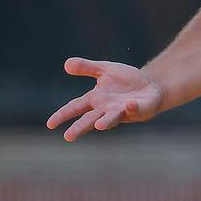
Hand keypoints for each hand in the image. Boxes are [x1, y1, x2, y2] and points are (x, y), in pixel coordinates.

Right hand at [46, 57, 165, 140]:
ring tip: (99, 125)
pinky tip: (129, 104)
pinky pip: (134, 110)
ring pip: (111, 119)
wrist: (150, 85)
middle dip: (79, 127)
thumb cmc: (124, 80)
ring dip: (105, 122)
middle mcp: (106, 109)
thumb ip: (86, 67)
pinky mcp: (138, 109)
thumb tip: (66, 64)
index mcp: (95, 99)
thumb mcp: (104, 69)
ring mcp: (122, 111)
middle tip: (68, 136)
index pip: (75, 107)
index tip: (50, 124)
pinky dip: (131, 108)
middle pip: (89, 119)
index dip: (63, 115)